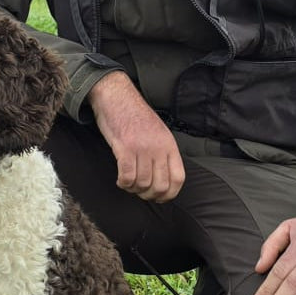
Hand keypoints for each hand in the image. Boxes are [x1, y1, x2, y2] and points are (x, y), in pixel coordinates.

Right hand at [87, 73, 185, 201]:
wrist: (117, 97)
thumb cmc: (135, 116)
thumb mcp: (159, 133)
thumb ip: (163, 153)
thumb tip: (163, 178)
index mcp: (169, 145)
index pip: (178, 178)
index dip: (170, 194)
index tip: (160, 197)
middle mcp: (158, 148)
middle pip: (160, 186)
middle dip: (149, 195)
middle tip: (140, 191)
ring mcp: (142, 148)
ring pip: (142, 184)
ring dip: (133, 189)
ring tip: (128, 183)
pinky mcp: (124, 148)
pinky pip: (127, 177)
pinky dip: (123, 183)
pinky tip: (120, 180)